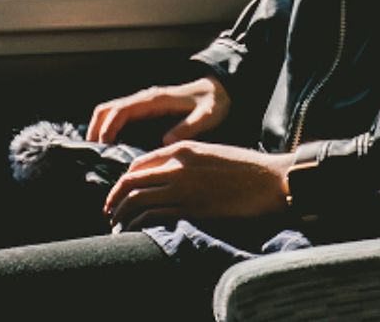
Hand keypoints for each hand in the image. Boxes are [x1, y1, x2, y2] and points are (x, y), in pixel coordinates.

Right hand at [87, 77, 230, 144]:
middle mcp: (144, 100)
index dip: (108, 129)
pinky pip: (119, 118)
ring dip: (98, 130)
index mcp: (154, 100)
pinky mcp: (145, 112)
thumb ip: (187, 127)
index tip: (102, 148)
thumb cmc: (213, 103)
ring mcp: (142, 105)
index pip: (120, 111)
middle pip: (106, 110)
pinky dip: (107, 130)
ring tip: (96, 156)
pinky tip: (110, 150)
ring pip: (109, 113)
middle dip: (95, 130)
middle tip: (92, 156)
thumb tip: (164, 141)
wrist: (219, 91)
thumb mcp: (206, 116)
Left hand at [103, 142, 294, 229]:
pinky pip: (153, 215)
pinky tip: (134, 230)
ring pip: (137, 199)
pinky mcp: (191, 209)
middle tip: (109, 211)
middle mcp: (177, 167)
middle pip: (132, 181)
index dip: (124, 180)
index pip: (139, 164)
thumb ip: (186, 161)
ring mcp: (183, 188)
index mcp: (182, 150)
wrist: (270, 180)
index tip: (119, 193)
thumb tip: (166, 176)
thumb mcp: (210, 154)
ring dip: (122, 213)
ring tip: (117, 224)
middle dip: (115, 197)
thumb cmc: (246, 168)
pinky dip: (137, 223)